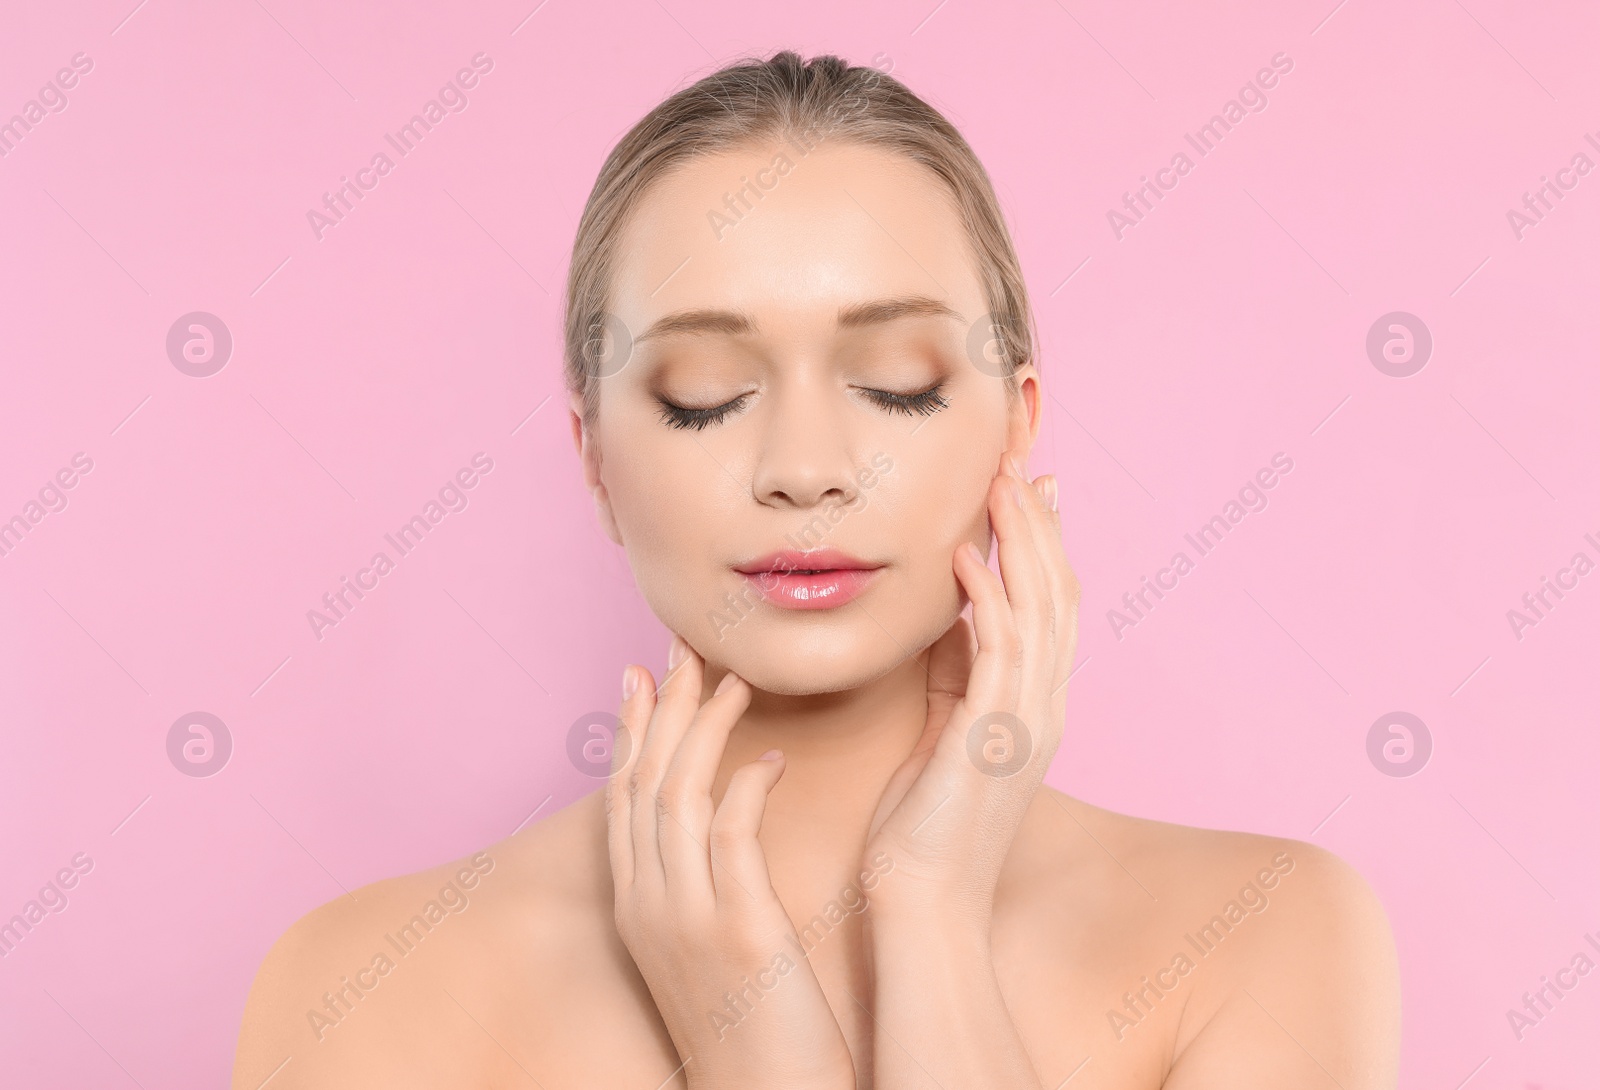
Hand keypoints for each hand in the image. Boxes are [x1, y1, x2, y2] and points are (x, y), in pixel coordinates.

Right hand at [607, 635, 855, 1089]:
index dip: (632, 731)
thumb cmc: (751, 1030)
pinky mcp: (738, 932)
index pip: (623, 800)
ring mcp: (687, 919)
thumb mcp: (709, 951)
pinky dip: (746, 786)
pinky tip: (770, 757)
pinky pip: (731, 834)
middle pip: (642, 783)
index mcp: (638, 910)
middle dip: (661, 709)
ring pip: (677, 795)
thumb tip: (718, 829)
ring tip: (733, 680)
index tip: (643, 674)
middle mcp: (649, 907)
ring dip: (703, 729)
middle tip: (684, 647)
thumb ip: (703, 888)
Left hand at [862, 450, 1080, 931]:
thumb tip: (951, 618)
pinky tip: (966, 558)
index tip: (1027, 492)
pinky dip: (989, 599)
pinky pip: (1000, 653)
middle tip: (1021, 467)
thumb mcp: (943, 733)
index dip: (1041, 547)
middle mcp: (1042, 708)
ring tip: (997, 488)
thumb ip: (954, 675)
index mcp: (1031, 707)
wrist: (923, 903)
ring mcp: (1026, 723)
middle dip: (1038, 528)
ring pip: (1040, 612)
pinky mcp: (994, 738)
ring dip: (1019, 545)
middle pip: (1057, 596)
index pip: (1048, 609)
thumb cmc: (924, 827)